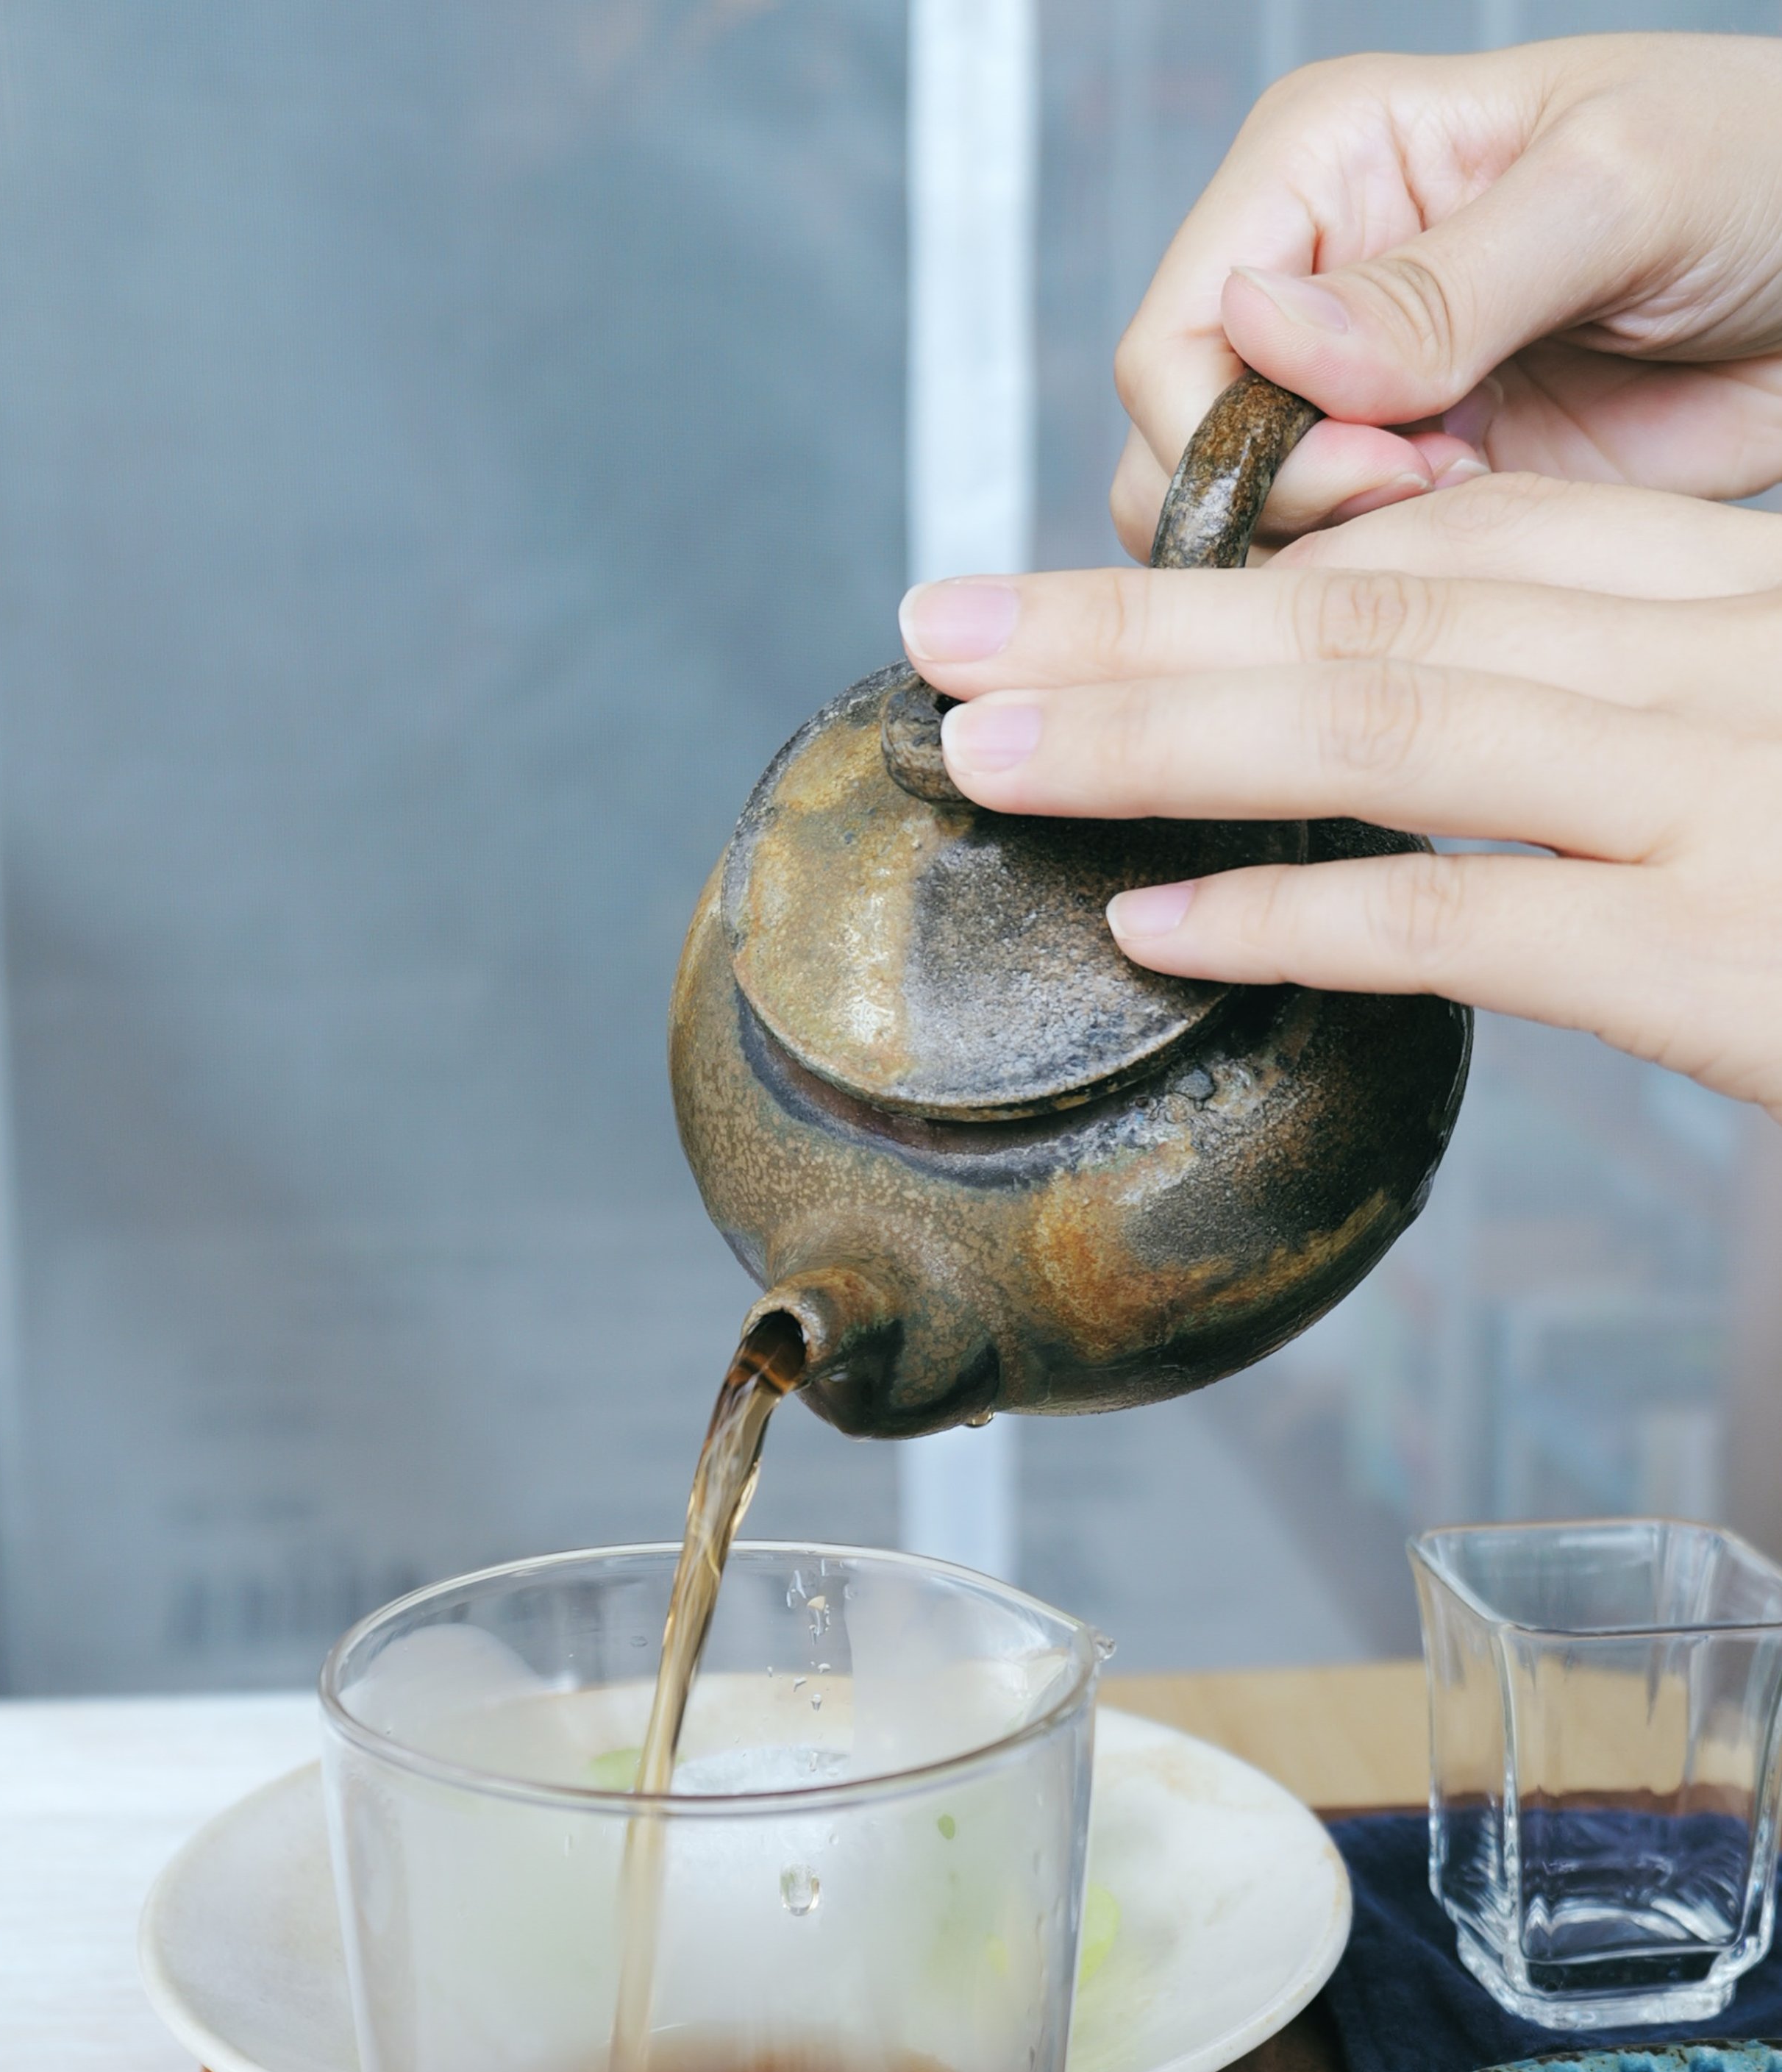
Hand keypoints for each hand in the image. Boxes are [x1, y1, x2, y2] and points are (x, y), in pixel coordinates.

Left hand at [899, 478, 1781, 1113]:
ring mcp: (1716, 793)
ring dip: (1153, 734)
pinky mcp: (1713, 947)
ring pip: (1380, 724)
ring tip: (991, 752)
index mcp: (1743, 594)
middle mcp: (1716, 660)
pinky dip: (1290, 915)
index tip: (1099, 598)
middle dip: (1130, 623)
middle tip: (952, 636)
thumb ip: (1666, 711)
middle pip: (1373, 605)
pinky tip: (1155, 925)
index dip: (1253, 562)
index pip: (1464, 541)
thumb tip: (1505, 746)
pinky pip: (1456, 915)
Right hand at [1110, 34, 1781, 552]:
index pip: (1171, 341)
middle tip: (1431, 489)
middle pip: (1178, 452)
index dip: (1237, 435)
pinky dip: (1389, 585)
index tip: (1384, 458)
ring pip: (1237, 531)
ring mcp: (1358, 399)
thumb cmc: (1767, 170)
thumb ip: (1437, 281)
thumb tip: (1262, 335)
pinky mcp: (1417, 490)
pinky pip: (1333, 577)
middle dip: (1282, 505)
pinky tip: (1491, 530)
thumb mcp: (1615, 189)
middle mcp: (1314, 286)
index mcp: (1323, 169)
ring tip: (1472, 498)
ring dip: (1336, 555)